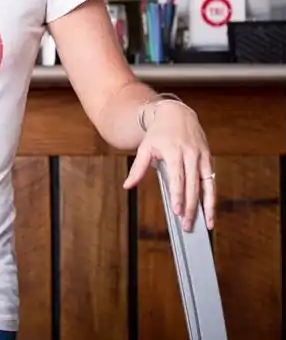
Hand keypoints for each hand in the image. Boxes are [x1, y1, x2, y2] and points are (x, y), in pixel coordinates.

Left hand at [123, 102, 214, 231]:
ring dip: (207, 206)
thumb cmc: (158, 133)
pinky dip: (212, 197)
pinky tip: (210, 211)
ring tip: (207, 225)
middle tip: (186, 225)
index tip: (177, 211)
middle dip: (190, 207)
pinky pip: (212, 181)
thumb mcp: (145, 147)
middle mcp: (191, 155)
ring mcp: (202, 157)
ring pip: (207, 185)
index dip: (178, 195)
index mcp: (174, 152)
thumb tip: (127, 186)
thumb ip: (138, 168)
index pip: (177, 178)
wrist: (177, 114)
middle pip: (193, 185)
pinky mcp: (209, 159)